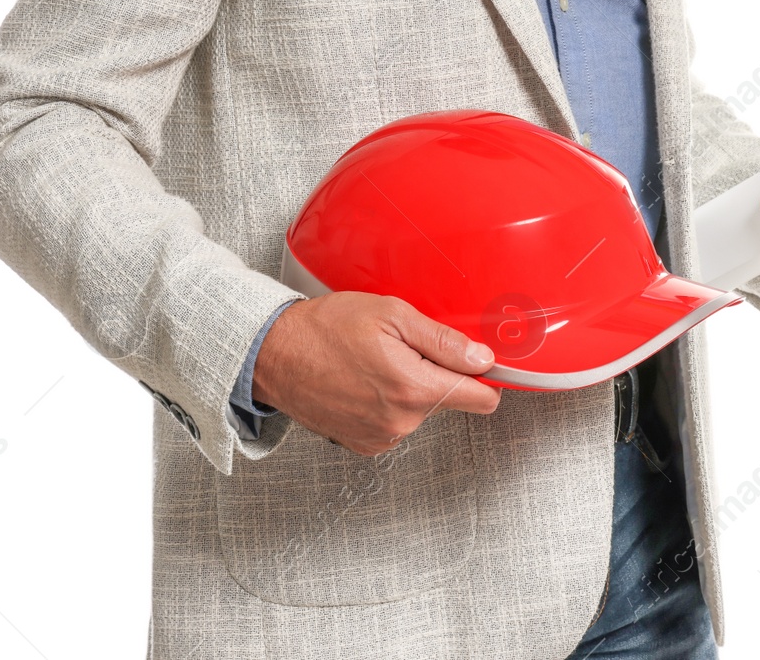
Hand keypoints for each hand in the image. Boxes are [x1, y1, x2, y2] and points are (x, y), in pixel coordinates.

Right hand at [252, 292, 500, 455]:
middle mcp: (400, 422)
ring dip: (408, 388)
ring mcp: (380, 437)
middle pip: (448, 399)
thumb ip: (443, 341)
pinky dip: (387, 403)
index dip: (487, 378)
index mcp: (413, 389)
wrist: (272, 355)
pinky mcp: (363, 444)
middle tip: (403, 348)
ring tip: (375, 363)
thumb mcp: (392, 316)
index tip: (485, 365)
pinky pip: (395, 422)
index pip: (481, 399)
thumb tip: (483, 359)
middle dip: (436, 374)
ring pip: (420, 410)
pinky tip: (363, 382)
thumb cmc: (324, 330)